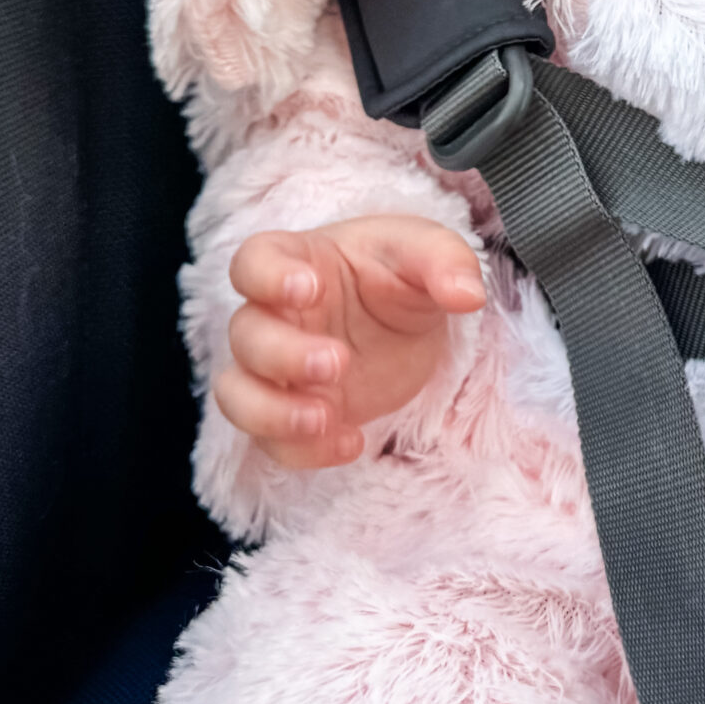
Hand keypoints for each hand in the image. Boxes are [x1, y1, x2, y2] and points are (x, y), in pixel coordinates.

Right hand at [216, 215, 485, 469]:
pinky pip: (272, 442)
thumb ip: (446, 262)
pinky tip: (350, 443)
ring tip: (326, 418)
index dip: (268, 276)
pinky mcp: (292, 413)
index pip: (254, 261)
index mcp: (297, 262)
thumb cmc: (398, 273)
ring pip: (237, 395)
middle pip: (246, 335)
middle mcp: (273, 315)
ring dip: (273, 413)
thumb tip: (467, 294)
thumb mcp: (429, 253)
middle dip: (283, 355)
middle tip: (337, 362)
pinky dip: (303, 451)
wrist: (403, 322)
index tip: (309, 289)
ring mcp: (275, 370)